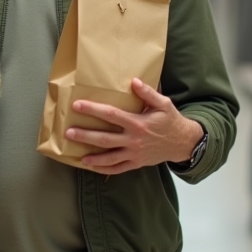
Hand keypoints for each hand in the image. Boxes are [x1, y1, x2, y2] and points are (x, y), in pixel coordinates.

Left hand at [65, 78, 203, 174]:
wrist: (183, 143)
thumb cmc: (171, 121)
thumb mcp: (163, 104)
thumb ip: (148, 93)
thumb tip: (134, 81)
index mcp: (138, 123)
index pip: (111, 115)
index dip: (93, 110)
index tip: (77, 106)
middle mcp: (133, 140)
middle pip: (105, 138)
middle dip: (85, 135)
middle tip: (68, 132)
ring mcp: (134, 154)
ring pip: (110, 157)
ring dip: (93, 157)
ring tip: (77, 156)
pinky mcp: (136, 163)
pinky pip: (118, 169)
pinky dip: (104, 170)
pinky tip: (92, 168)